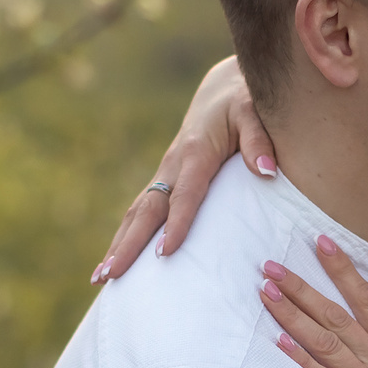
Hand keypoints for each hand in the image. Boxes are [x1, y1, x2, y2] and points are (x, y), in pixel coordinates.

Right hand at [92, 55, 276, 283]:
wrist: (222, 89)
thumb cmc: (243, 102)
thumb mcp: (255, 112)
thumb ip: (259, 140)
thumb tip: (266, 171)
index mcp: (196, 152)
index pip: (185, 194)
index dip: (176, 223)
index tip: (165, 253)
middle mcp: (173, 165)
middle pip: (147, 210)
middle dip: (128, 244)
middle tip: (111, 275)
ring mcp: (165, 173)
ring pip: (137, 213)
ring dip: (118, 245)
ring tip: (101, 278)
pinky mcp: (164, 180)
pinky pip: (142, 211)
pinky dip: (126, 236)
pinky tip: (117, 261)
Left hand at [259, 238, 367, 367]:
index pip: (367, 296)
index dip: (342, 268)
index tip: (321, 242)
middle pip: (334, 315)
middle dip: (301, 287)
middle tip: (271, 265)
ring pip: (323, 342)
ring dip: (292, 315)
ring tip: (266, 293)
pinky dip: (303, 362)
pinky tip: (280, 342)